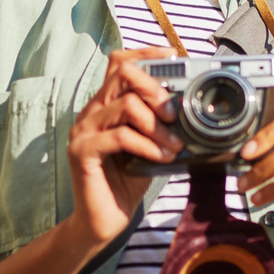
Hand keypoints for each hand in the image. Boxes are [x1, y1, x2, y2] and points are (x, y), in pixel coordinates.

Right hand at [64, 47, 184, 248]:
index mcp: (106, 105)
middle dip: (156, 89)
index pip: (120, 63)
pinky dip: (147, 145)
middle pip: (123, 75)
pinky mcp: (82, 152)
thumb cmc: (127, 180)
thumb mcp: (150, 144)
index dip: (146, 53)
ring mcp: (83, 131)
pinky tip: (162, 157)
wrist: (102, 221)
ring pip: (126, 106)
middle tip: (174, 114)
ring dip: (158, 126)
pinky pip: (120, 137)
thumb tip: (191, 105)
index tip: (174, 56)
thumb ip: (160, 123)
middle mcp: (91, 112)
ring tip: (175, 145)